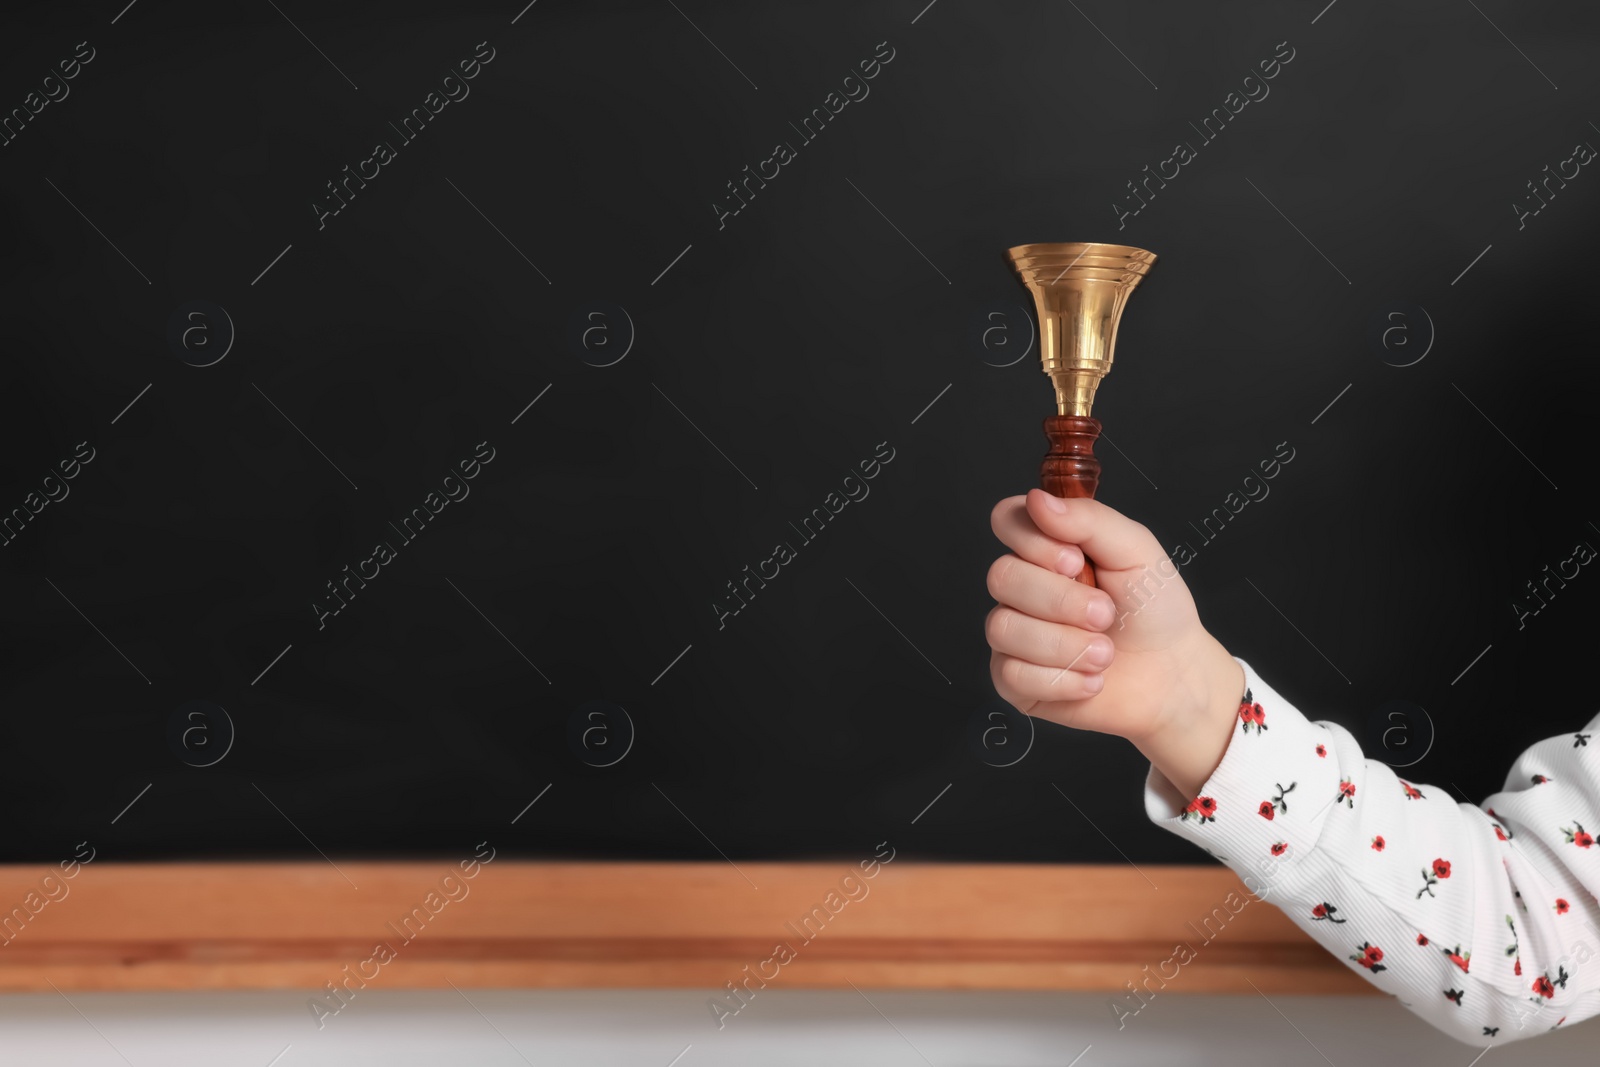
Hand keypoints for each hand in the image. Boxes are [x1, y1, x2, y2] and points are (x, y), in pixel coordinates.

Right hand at [985, 489, 1245, 797]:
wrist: (1173, 675)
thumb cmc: (1155, 611)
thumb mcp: (1136, 550)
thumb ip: (1089, 519)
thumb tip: (1038, 500)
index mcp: (1047, 548)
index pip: (1007, 521)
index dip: (1034, 541)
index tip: (1076, 561)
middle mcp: (1023, 588)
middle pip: (1002, 577)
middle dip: (1061, 600)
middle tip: (1104, 613)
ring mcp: (1014, 633)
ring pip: (1003, 628)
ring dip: (1065, 645)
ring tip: (1104, 652)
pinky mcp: (1014, 679)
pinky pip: (1011, 674)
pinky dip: (1063, 680)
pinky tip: (1090, 679)